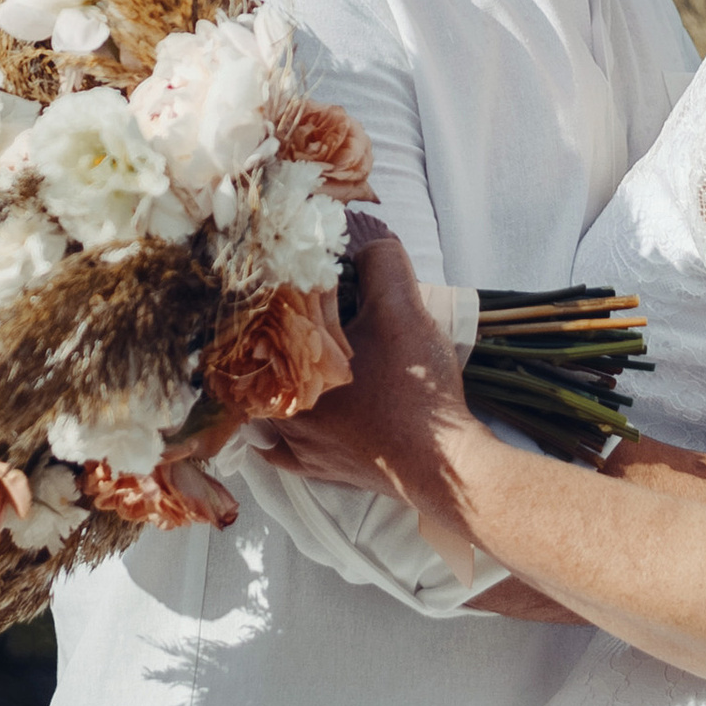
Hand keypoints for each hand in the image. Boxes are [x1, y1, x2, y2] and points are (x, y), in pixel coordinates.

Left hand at [260, 231, 477, 563]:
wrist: (444, 465)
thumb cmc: (418, 388)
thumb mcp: (404, 308)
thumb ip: (381, 262)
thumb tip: (364, 237)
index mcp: (295, 363)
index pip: (266, 316)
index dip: (276, 289)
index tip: (285, 271)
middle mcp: (285, 404)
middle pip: (261, 360)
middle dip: (272, 333)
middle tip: (285, 312)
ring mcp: (298, 442)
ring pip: (265, 403)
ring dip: (271, 378)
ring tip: (284, 356)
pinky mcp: (316, 468)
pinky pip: (278, 449)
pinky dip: (277, 432)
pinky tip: (287, 416)